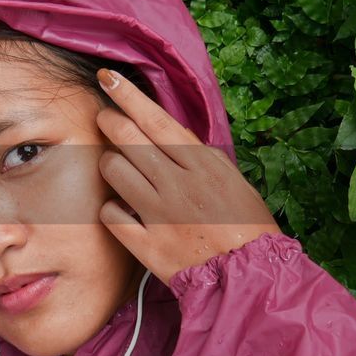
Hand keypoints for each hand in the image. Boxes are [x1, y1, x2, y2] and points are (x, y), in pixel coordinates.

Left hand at [95, 68, 282, 284]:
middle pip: (127, 138)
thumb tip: (171, 134)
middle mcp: (176, 183)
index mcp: (200, 164)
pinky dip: (111, 207)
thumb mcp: (232, 180)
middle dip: (109, 121)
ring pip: (113, 171)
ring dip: (109, 164)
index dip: (127, 96)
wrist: (249, 277)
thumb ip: (200, 155)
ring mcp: (158, 214)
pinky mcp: (145, 245)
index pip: (155, 120)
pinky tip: (121, 208)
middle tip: (105, 119)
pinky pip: (110, 214)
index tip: (107, 78)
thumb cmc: (247, 227)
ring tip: (118, 169)